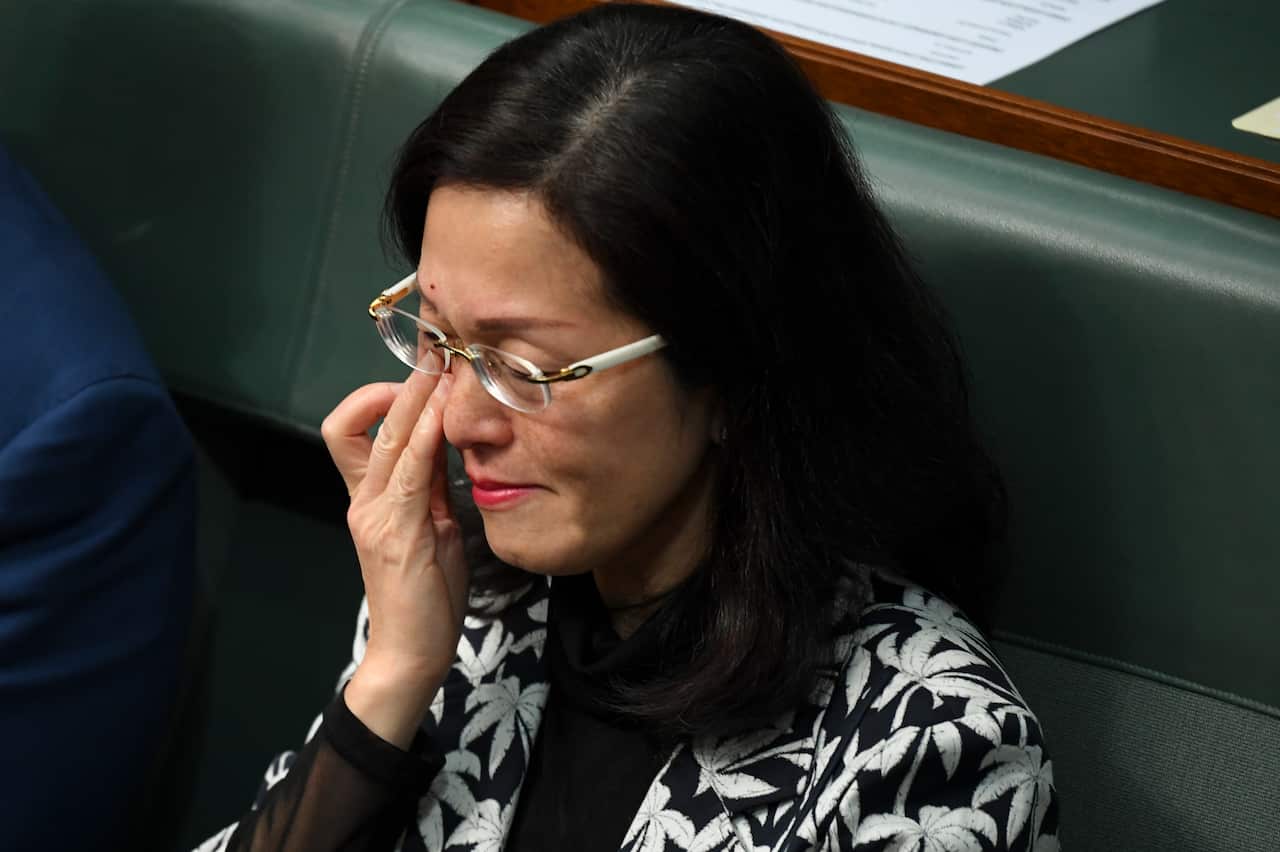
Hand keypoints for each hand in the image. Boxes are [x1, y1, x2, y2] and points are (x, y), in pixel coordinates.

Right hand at [320, 369, 467, 746]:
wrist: (409, 654)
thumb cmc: (427, 597)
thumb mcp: (436, 530)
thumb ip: (436, 490)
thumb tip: (454, 449)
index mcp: (372, 499)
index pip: (363, 430)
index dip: (388, 396)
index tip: (428, 374)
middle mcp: (365, 500)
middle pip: (369, 423)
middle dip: (406, 383)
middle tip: (436, 348)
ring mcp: (375, 514)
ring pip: (387, 439)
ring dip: (417, 398)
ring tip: (443, 366)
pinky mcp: (395, 532)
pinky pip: (409, 473)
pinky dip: (425, 437)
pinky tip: (444, 414)